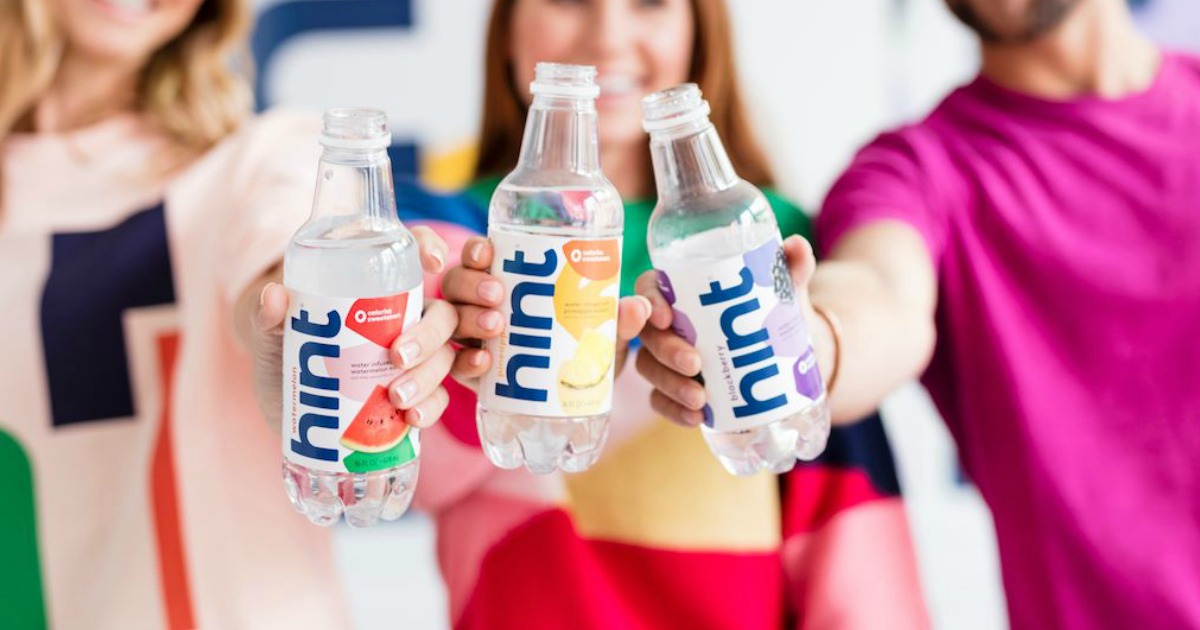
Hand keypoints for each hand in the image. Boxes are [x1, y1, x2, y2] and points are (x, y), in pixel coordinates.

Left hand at [250, 225, 454, 431]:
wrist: (284, 399)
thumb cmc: (284, 348)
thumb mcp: (273, 331)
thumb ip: (269, 316)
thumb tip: (274, 296)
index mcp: (378, 284)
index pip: (414, 250)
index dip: (430, 247)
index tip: (428, 263)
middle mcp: (405, 317)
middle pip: (442, 314)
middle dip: (429, 335)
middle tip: (398, 356)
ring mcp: (414, 358)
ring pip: (444, 358)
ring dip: (428, 377)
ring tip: (397, 397)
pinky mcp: (413, 395)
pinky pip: (437, 399)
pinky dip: (430, 408)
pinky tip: (412, 418)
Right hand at [441, 236, 650, 390]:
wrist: (573, 397)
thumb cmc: (582, 346)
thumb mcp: (601, 331)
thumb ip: (618, 320)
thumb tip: (639, 308)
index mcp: (506, 280)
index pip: (480, 256)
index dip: (476, 250)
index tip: (487, 251)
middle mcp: (480, 305)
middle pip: (457, 284)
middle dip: (472, 285)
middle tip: (498, 295)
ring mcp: (471, 339)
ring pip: (450, 320)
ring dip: (467, 319)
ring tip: (495, 327)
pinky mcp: (471, 374)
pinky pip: (455, 364)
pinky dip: (465, 362)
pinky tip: (485, 363)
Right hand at [636, 234, 818, 425]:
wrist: (785, 352)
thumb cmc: (770, 308)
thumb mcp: (782, 287)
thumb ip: (791, 266)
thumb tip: (796, 246)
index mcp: (681, 289)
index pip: (649, 288)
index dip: (649, 301)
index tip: (668, 317)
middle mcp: (667, 323)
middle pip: (647, 334)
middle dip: (665, 350)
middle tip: (695, 363)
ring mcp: (667, 358)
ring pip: (650, 369)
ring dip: (670, 385)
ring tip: (700, 399)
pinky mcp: (675, 387)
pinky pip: (661, 400)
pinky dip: (674, 411)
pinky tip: (696, 417)